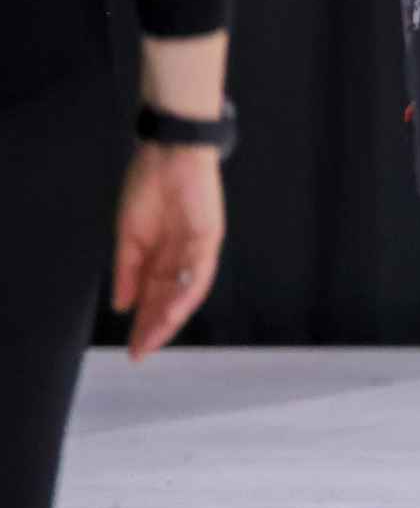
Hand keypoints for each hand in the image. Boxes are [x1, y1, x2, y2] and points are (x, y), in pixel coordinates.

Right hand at [110, 142, 224, 360]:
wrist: (168, 154)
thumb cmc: (149, 187)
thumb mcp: (129, 236)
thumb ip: (127, 272)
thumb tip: (121, 305)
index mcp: (163, 256)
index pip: (154, 297)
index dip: (143, 322)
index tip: (132, 347)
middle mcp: (183, 258)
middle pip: (171, 300)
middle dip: (156, 327)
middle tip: (141, 353)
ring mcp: (198, 249)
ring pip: (188, 291)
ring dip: (171, 316)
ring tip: (154, 338)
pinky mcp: (209, 237)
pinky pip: (199, 271)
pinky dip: (186, 291)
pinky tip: (174, 310)